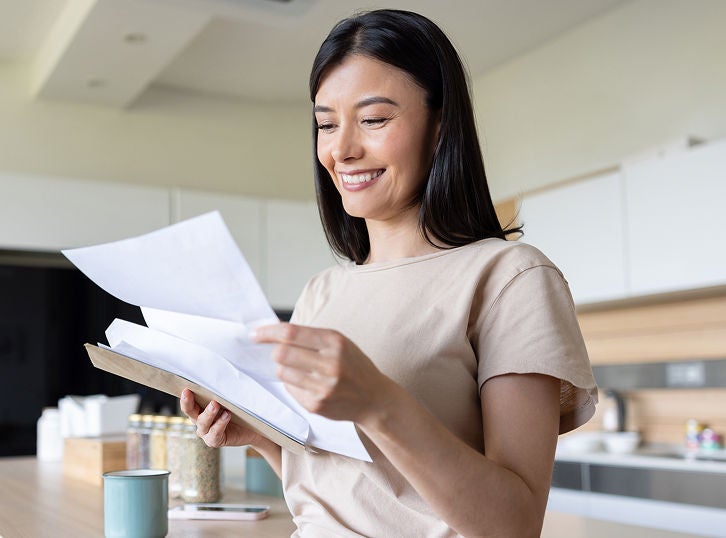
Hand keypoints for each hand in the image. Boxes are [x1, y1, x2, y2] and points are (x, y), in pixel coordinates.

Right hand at [179, 388, 263, 447]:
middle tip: (188, 392)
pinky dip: (220, 423)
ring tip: (215, 404)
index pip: (189, 401)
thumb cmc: (240, 411)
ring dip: (208, 413)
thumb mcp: (231, 399)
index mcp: (200, 408)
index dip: (185, 395)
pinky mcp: (214, 440)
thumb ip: (224, 392)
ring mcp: (206, 432)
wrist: (252, 429)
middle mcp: (200, 420)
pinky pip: (214, 432)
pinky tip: (226, 415)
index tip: (185, 388)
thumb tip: (224, 377)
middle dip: (188, 402)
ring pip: (202, 422)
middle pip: (189, 411)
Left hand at [252, 323, 394, 423]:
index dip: (268, 332)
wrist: (373, 398)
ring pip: (282, 373)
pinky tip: (307, 383)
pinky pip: (290, 389)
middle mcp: (330, 364)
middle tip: (276, 352)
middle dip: (274, 352)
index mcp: (334, 342)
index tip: (255, 333)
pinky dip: (292, 384)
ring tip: (296, 369)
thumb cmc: (353, 365)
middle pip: (281, 353)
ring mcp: (323, 387)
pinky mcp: (316, 405)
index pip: (291, 333)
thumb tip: (274, 332)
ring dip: (282, 368)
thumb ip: (311, 337)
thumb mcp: (339, 343)